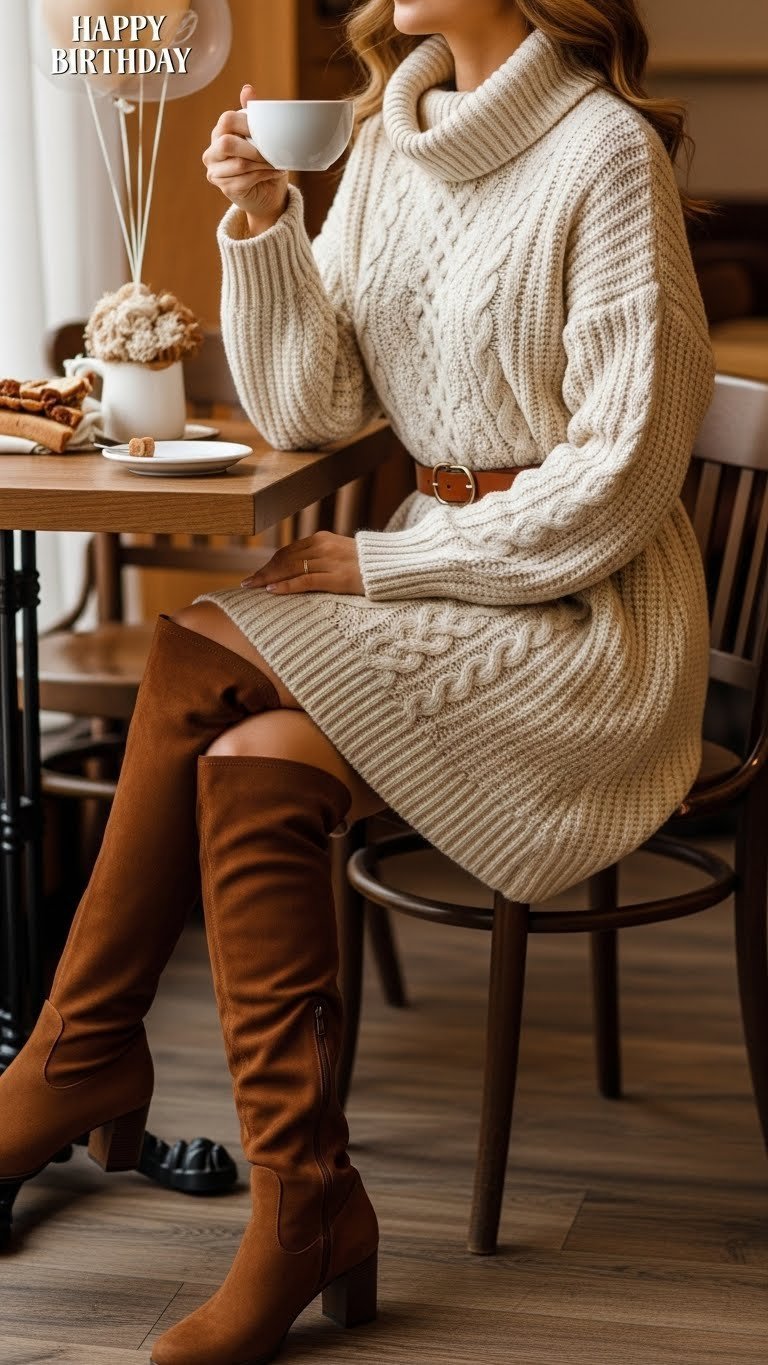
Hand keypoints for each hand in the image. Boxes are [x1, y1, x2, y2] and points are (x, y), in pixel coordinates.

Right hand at [203, 83, 288, 227]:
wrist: (268, 191)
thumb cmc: (264, 160)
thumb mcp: (260, 135)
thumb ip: (253, 113)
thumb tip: (247, 88)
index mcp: (219, 132)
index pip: (227, 120)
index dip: (248, 124)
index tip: (267, 132)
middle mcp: (212, 151)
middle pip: (227, 143)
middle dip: (254, 148)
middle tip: (271, 152)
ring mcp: (215, 171)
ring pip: (240, 164)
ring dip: (263, 164)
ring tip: (277, 163)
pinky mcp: (224, 188)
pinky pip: (245, 179)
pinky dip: (264, 175)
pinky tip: (275, 172)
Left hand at [241, 532, 364, 595]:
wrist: (395, 566)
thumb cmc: (369, 564)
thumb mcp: (342, 554)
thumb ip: (323, 557)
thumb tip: (302, 568)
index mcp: (323, 539)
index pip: (289, 551)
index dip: (270, 563)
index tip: (258, 574)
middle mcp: (323, 546)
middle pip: (285, 559)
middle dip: (264, 571)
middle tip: (247, 583)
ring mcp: (330, 561)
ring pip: (290, 568)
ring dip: (268, 578)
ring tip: (253, 588)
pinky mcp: (337, 577)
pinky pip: (305, 581)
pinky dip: (286, 586)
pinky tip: (272, 591)